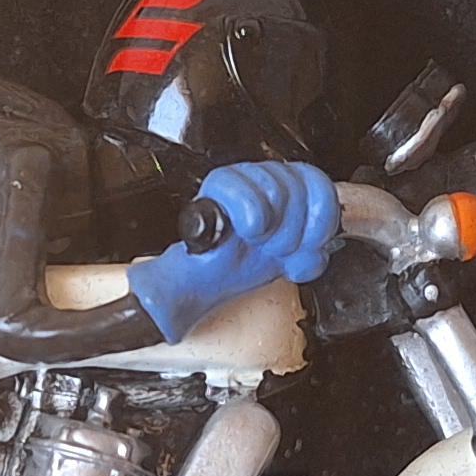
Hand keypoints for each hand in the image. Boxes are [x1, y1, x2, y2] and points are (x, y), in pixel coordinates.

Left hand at [127, 163, 341, 338]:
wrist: (235, 272)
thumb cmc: (208, 270)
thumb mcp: (180, 280)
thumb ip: (161, 287)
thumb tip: (146, 295)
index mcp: (218, 193)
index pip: (235, 181)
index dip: (250, 208)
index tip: (252, 232)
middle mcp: (251, 182)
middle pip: (281, 186)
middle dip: (279, 230)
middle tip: (268, 251)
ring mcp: (282, 189)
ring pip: (310, 188)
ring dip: (303, 234)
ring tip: (286, 255)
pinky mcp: (308, 202)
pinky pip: (329, 201)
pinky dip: (321, 239)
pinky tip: (303, 259)